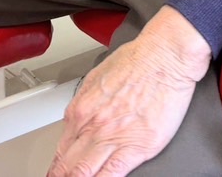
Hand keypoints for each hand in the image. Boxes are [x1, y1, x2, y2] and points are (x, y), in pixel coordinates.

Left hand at [48, 7, 211, 176]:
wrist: (164, 56)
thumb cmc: (137, 60)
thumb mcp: (97, 77)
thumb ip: (85, 101)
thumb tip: (79, 118)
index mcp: (81, 110)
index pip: (61, 149)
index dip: (57, 167)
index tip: (57, 173)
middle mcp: (93, 126)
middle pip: (68, 165)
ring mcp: (113, 138)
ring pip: (85, 173)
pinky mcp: (137, 147)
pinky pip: (111, 174)